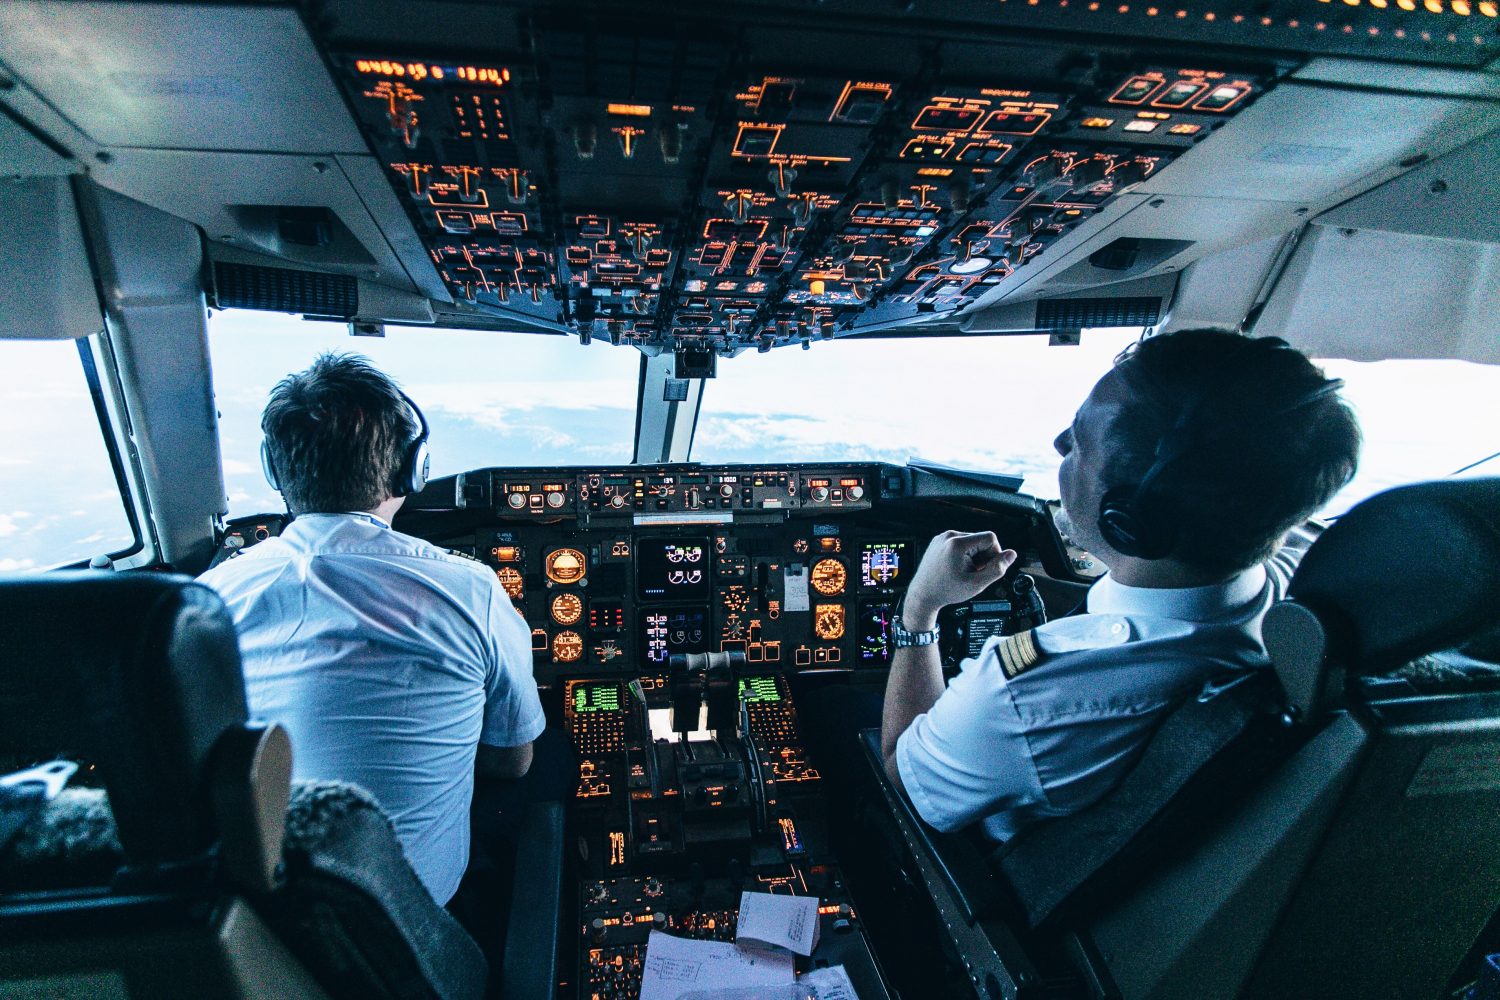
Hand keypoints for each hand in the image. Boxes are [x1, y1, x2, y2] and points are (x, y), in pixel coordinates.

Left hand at [902, 531, 1016, 627]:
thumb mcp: (977, 584)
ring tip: (965, 571)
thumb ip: (997, 569)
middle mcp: (949, 536)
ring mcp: (942, 538)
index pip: (990, 538)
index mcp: (957, 543)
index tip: (985, 568)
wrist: (923, 595)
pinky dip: (963, 555)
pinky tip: (957, 568)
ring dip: (974, 556)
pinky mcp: (939, 542)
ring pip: (972, 541)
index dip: (994, 554)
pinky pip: (960, 544)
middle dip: (983, 556)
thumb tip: (1012, 554)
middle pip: (981, 539)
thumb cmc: (946, 591)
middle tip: (974, 573)